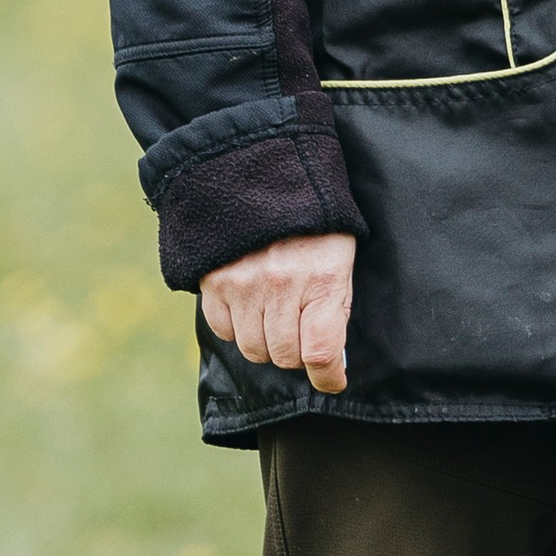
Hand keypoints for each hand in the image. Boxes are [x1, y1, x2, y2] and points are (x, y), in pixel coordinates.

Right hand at [198, 233, 356, 387]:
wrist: (265, 174)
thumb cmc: (315, 223)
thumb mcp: (341, 258)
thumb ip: (335, 307)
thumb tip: (330, 358)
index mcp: (321, 279)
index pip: (321, 352)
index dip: (328, 377)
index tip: (331, 381)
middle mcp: (281, 286)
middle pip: (284, 356)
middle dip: (296, 352)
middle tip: (300, 331)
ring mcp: (244, 284)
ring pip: (253, 349)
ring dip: (265, 342)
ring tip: (274, 315)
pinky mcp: (214, 280)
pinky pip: (224, 330)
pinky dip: (236, 326)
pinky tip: (249, 305)